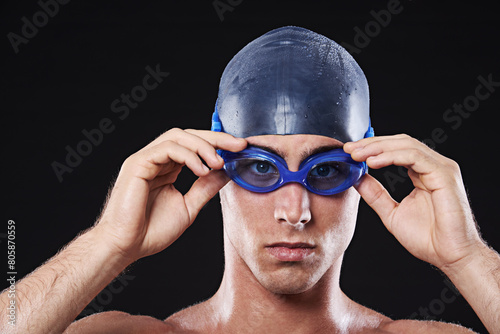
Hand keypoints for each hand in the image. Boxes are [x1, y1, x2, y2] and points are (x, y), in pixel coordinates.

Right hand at [94, 128, 246, 262]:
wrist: (126, 246)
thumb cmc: (151, 231)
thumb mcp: (189, 206)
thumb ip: (206, 188)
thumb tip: (227, 173)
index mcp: (167, 168)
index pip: (194, 146)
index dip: (217, 144)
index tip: (239, 149)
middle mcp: (156, 160)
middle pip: (188, 135)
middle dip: (216, 138)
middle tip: (237, 146)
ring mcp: (146, 159)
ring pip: (178, 136)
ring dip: (203, 146)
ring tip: (218, 163)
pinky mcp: (138, 163)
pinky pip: (167, 148)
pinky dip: (188, 155)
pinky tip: (201, 169)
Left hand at [344, 134, 483, 269]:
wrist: (450, 257)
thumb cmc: (428, 239)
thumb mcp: (391, 212)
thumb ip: (375, 194)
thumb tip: (357, 178)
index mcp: (422, 173)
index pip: (395, 149)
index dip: (372, 147)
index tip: (349, 152)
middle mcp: (433, 166)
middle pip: (400, 142)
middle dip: (372, 144)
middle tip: (349, 149)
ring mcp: (441, 168)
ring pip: (406, 145)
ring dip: (378, 147)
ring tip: (357, 155)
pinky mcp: (444, 175)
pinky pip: (415, 157)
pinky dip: (392, 156)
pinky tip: (373, 162)